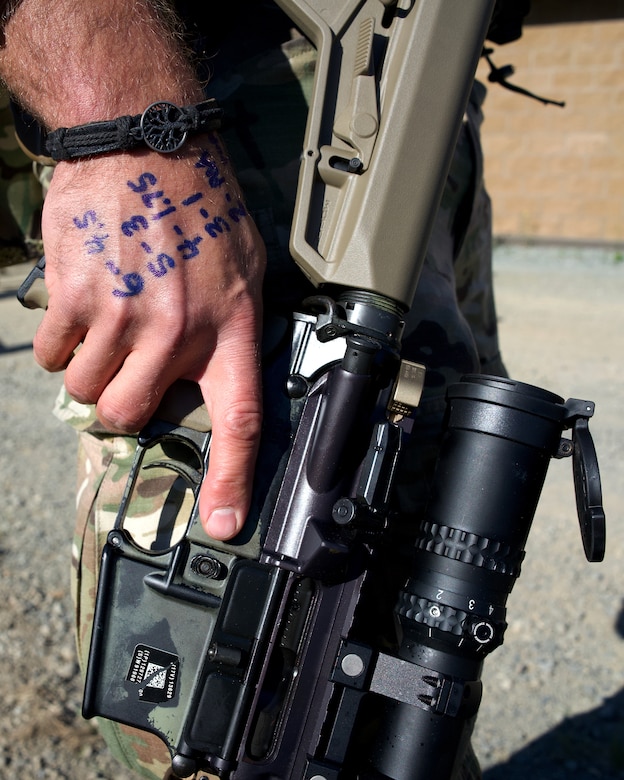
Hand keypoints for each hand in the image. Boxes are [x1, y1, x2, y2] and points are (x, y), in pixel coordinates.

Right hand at [36, 138, 265, 539]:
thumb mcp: (244, 270)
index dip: (231, 481)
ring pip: (88, 390)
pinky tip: (84, 306)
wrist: (141, 143)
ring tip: (110, 324)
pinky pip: (56, 355)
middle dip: (124, 405)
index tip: (224, 523)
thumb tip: (214, 378)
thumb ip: (231, 330)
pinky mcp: (75, 298)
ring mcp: (121, 316)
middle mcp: (176, 331)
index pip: (238, 422)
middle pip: (132, 417)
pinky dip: (64, 343)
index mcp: (229, 329)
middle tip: (129, 372)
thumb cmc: (199, 205)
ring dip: (93, 370)